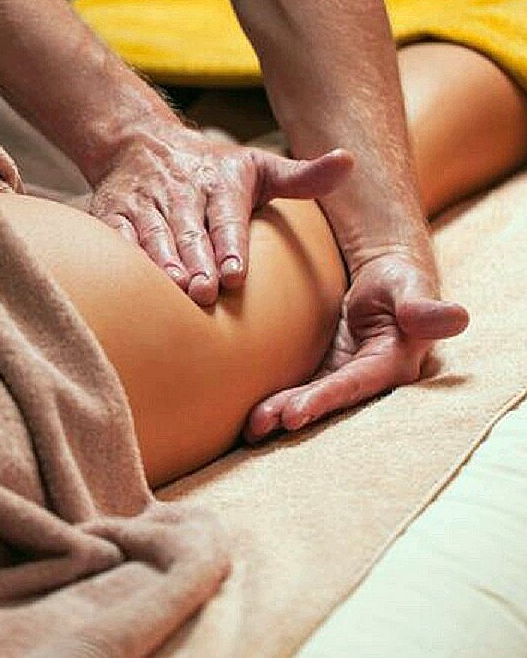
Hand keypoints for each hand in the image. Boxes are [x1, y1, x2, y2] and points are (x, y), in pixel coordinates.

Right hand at [88, 125, 353, 304]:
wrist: (140, 142)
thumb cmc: (212, 169)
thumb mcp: (259, 166)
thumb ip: (302, 177)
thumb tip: (350, 163)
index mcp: (220, 181)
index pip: (227, 216)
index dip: (230, 245)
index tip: (235, 273)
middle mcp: (181, 190)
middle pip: (189, 230)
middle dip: (197, 261)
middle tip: (205, 292)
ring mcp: (144, 202)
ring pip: (152, 235)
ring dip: (162, 262)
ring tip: (176, 287)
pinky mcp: (113, 213)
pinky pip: (116, 235)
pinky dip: (122, 256)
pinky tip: (131, 282)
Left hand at [245, 252, 469, 441]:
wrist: (384, 279)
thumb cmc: (399, 278)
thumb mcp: (410, 285)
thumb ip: (422, 304)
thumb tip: (455, 317)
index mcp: (395, 363)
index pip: (356, 385)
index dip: (326, 399)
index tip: (294, 412)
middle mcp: (370, 379)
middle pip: (330, 401)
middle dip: (295, 414)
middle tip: (260, 425)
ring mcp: (346, 378)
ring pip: (312, 401)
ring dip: (280, 414)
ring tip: (251, 428)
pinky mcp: (328, 372)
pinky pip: (302, 390)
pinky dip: (279, 403)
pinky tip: (253, 420)